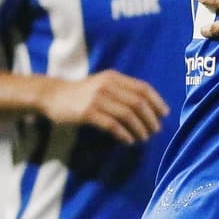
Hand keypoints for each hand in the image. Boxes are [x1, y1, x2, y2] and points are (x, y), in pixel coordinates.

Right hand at [40, 70, 167, 144]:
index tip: (164, 114)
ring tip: (144, 138)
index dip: (157, 101)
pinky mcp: (88, 113)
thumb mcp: (104, 84)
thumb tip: (147, 106)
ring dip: (139, 128)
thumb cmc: (82, 92)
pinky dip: (123, 133)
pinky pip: (112, 124)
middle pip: (138, 102)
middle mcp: (108, 86)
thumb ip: (122, 90)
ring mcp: (97, 99)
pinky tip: (128, 140)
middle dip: (150, 118)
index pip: (143, 88)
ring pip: (127, 114)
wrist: (53, 96)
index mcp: (115, 77)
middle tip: (156, 130)